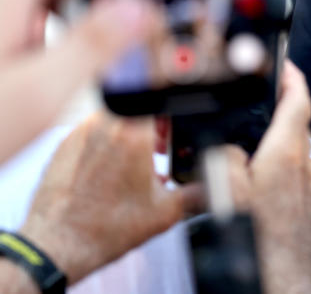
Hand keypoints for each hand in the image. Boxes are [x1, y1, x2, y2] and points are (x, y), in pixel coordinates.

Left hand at [17, 112, 201, 283]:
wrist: (60, 244)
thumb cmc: (105, 227)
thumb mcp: (167, 211)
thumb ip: (197, 191)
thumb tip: (213, 186)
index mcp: (134, 133)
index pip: (163, 102)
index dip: (174, 116)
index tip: (175, 134)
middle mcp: (106, 125)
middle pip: (139, 108)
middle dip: (152, 126)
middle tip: (158, 151)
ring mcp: (82, 133)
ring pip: (115, 118)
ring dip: (129, 133)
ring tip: (135, 163)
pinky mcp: (64, 144)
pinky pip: (93, 132)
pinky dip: (105, 144)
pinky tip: (109, 171)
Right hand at [246, 60, 310, 293]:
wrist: (282, 269)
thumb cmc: (257, 235)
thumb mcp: (226, 189)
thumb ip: (224, 155)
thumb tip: (225, 141)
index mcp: (285, 150)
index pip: (297, 99)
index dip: (291, 77)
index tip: (284, 63)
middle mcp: (303, 161)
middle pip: (299, 118)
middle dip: (285, 100)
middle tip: (270, 89)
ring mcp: (308, 179)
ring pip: (299, 142)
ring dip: (286, 128)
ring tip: (265, 123)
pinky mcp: (309, 196)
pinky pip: (298, 164)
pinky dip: (285, 154)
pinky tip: (267, 164)